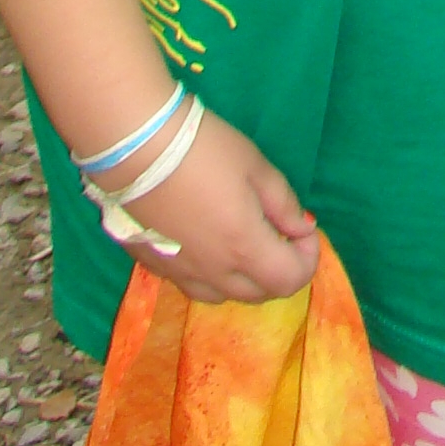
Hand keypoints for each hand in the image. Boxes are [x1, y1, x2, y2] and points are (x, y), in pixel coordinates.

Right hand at [114, 107, 319, 306]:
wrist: (136, 150)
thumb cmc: (206, 151)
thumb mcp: (256, 168)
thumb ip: (284, 205)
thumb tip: (302, 229)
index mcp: (244, 249)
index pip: (290, 280)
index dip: (308, 258)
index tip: (303, 230)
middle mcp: (214, 274)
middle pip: (259, 294)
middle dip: (278, 268)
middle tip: (276, 232)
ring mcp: (180, 275)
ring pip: (224, 295)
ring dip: (244, 277)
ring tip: (242, 239)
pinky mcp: (153, 267)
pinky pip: (192, 285)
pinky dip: (211, 274)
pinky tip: (206, 242)